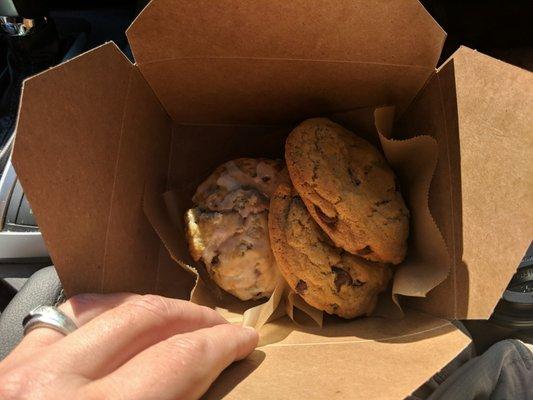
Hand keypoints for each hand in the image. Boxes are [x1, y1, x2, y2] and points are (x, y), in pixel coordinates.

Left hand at [0, 293, 257, 398]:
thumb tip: (210, 378)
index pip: (177, 361)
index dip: (221, 345)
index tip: (243, 340)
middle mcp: (52, 386)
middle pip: (147, 321)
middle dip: (195, 318)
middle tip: (221, 327)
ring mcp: (22, 370)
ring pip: (108, 307)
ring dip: (156, 309)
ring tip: (183, 320)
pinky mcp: (9, 364)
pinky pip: (69, 315)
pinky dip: (108, 310)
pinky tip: (128, 317)